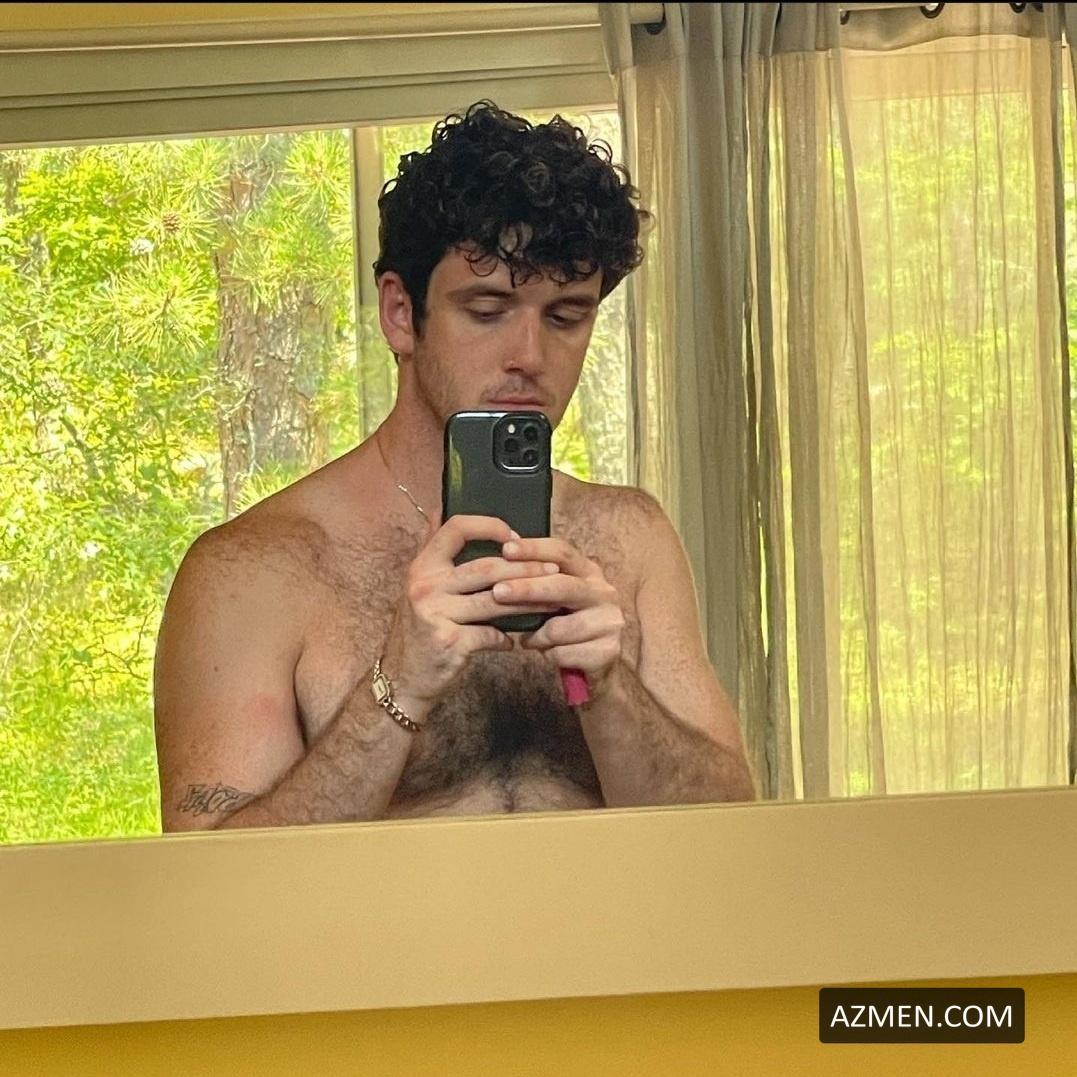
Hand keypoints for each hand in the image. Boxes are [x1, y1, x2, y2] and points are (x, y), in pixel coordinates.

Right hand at [379, 516, 561, 715]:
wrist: (401, 679)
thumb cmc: (419, 631)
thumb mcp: (418, 586)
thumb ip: (433, 550)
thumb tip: (442, 508)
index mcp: (422, 566)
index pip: (457, 529)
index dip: (490, 526)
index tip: (515, 537)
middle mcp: (425, 585)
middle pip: (486, 566)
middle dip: (525, 568)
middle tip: (553, 570)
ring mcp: (436, 613)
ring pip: (495, 601)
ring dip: (529, 601)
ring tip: (552, 601)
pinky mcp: (449, 642)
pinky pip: (490, 634)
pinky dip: (507, 637)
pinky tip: (517, 639)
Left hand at [494, 537, 624, 690]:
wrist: (599, 663)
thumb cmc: (569, 623)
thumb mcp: (557, 598)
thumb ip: (538, 581)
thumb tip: (499, 564)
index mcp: (589, 572)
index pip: (562, 552)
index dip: (534, 549)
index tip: (506, 550)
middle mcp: (603, 592)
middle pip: (562, 586)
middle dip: (528, 588)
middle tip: (498, 592)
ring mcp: (610, 621)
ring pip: (558, 628)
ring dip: (535, 636)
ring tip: (526, 640)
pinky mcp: (609, 650)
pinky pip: (563, 653)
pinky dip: (548, 655)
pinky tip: (547, 654)